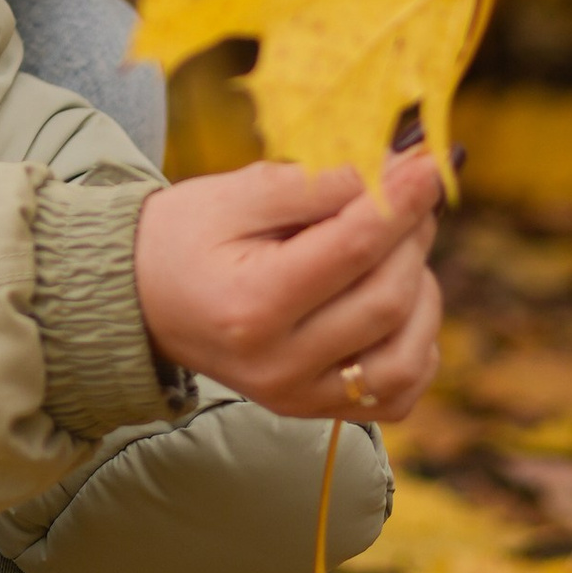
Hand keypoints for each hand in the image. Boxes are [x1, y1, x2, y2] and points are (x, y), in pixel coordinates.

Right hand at [132, 152, 443, 421]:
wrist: (141, 299)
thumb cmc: (186, 235)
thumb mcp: (235, 193)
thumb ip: (314, 182)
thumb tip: (394, 166)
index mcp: (252, 304)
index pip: (354, 249)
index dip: (402, 200)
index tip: (429, 162)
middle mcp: (279, 364)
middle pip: (386, 299)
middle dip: (412, 236)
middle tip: (410, 191)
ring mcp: (300, 396)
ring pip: (407, 353)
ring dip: (422, 291)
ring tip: (399, 247)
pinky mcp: (315, 410)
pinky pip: (399, 392)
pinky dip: (417, 344)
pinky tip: (399, 303)